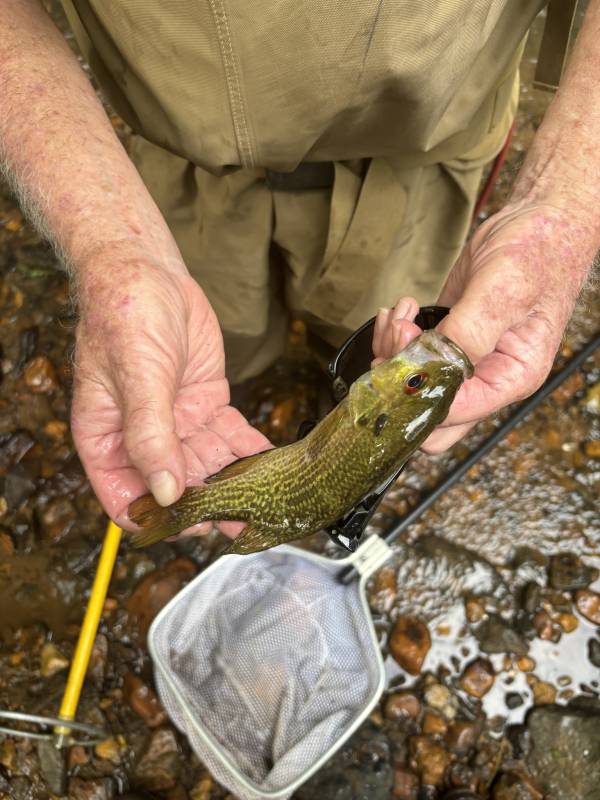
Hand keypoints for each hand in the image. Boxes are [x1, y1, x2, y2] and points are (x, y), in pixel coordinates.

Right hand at [71, 245, 269, 533]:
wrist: (150, 272)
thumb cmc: (126, 316)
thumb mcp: (138, 377)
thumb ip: (151, 436)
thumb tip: (166, 493)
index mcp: (107, 439)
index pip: (126, 496)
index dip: (155, 518)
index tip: (189, 529)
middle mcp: (143, 438)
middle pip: (174, 487)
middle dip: (206, 507)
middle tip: (243, 524)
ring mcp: (176, 422)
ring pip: (206, 466)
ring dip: (233, 486)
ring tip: (265, 506)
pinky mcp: (205, 405)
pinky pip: (230, 437)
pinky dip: (249, 452)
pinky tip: (271, 466)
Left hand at [372, 204, 590, 451]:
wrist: (538, 219)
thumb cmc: (538, 250)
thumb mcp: (505, 291)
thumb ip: (469, 333)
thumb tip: (431, 367)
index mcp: (511, 379)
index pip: (451, 415)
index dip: (420, 387)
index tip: (410, 346)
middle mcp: (486, 378)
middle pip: (428, 415)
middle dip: (401, 381)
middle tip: (400, 339)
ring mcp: (464, 361)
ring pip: (412, 386)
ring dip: (394, 352)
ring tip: (403, 315)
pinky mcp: (447, 340)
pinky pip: (409, 357)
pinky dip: (394, 337)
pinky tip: (402, 311)